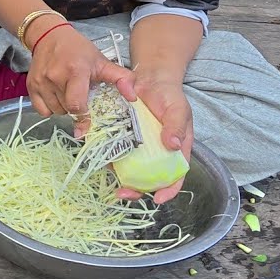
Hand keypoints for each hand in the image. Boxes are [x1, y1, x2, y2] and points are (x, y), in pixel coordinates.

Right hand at [26, 24, 135, 117]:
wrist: (49, 35)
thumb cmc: (78, 50)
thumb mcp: (102, 61)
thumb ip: (122, 78)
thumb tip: (134, 98)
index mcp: (76, 71)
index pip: (77, 105)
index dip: (84, 114)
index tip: (88, 113)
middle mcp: (55, 77)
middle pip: (68, 110)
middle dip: (76, 107)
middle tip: (79, 93)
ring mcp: (41, 82)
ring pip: (55, 111)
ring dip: (63, 108)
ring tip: (67, 92)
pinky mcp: (30, 86)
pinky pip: (42, 110)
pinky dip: (50, 108)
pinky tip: (56, 95)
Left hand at [116, 75, 192, 204]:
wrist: (150, 79)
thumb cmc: (169, 95)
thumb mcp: (178, 109)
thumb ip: (176, 126)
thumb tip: (174, 145)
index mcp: (176, 150)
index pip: (175, 175)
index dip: (168, 190)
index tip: (158, 199)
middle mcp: (157, 152)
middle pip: (149, 178)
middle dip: (137, 190)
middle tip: (124, 194)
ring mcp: (140, 146)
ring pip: (130, 169)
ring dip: (121, 178)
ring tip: (110, 184)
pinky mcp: (124, 137)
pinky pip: (116, 151)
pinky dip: (110, 158)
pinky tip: (101, 160)